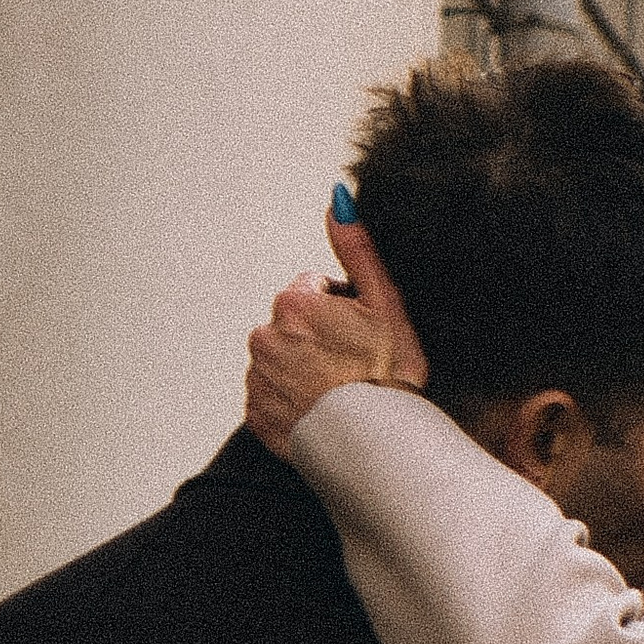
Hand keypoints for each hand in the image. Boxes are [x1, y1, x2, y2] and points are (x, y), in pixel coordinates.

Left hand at [245, 213, 427, 456]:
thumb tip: (337, 199)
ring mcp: (257, 378)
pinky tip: (322, 413)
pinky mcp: (256, 415)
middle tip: (352, 367)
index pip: (312, 290)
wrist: (378, 445)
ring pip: (281, 360)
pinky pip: (272, 397)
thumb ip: (356, 247)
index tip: (360, 337)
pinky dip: (292, 402)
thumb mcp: (384, 302)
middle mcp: (264, 337)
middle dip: (317, 338)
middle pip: (292, 325)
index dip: (342, 311)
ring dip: (303, 369)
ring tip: (339, 394)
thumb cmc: (388, 373)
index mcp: (292, 303)